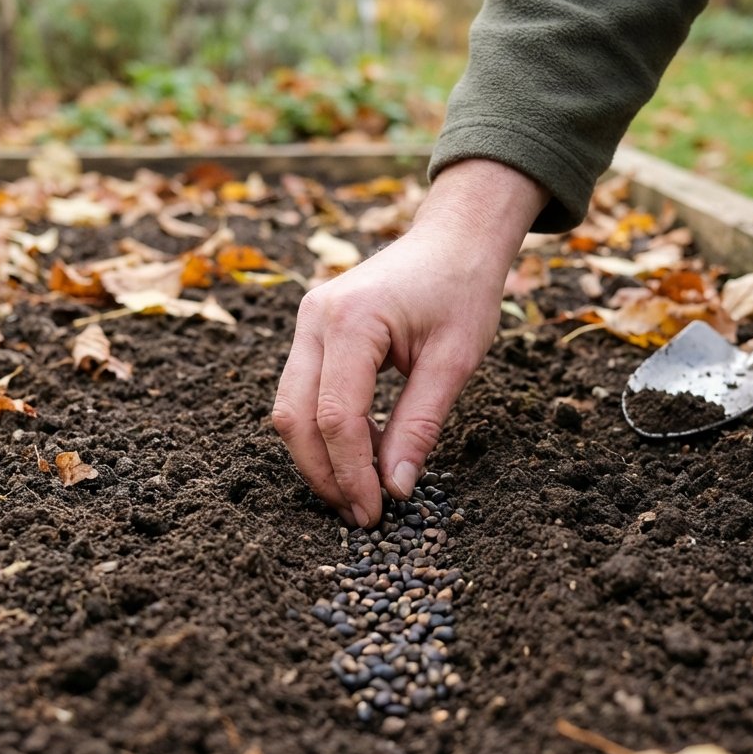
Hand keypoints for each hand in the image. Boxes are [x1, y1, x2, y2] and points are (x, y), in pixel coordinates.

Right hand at [273, 160, 547, 526]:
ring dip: (318, 455)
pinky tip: (359, 451)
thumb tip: (396, 489)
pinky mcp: (311, 330)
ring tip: (359, 489)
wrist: (454, 238)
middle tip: (360, 514)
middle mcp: (316, 318)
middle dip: (323, 473)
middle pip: (296, 416)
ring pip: (289, 407)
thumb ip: (420, 425)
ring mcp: (307, 321)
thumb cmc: (463, 290)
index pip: (336, 415)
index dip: (350, 473)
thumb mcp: (455, 361)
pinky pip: (302, 391)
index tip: (374, 512)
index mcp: (353, 320)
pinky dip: (323, 429)